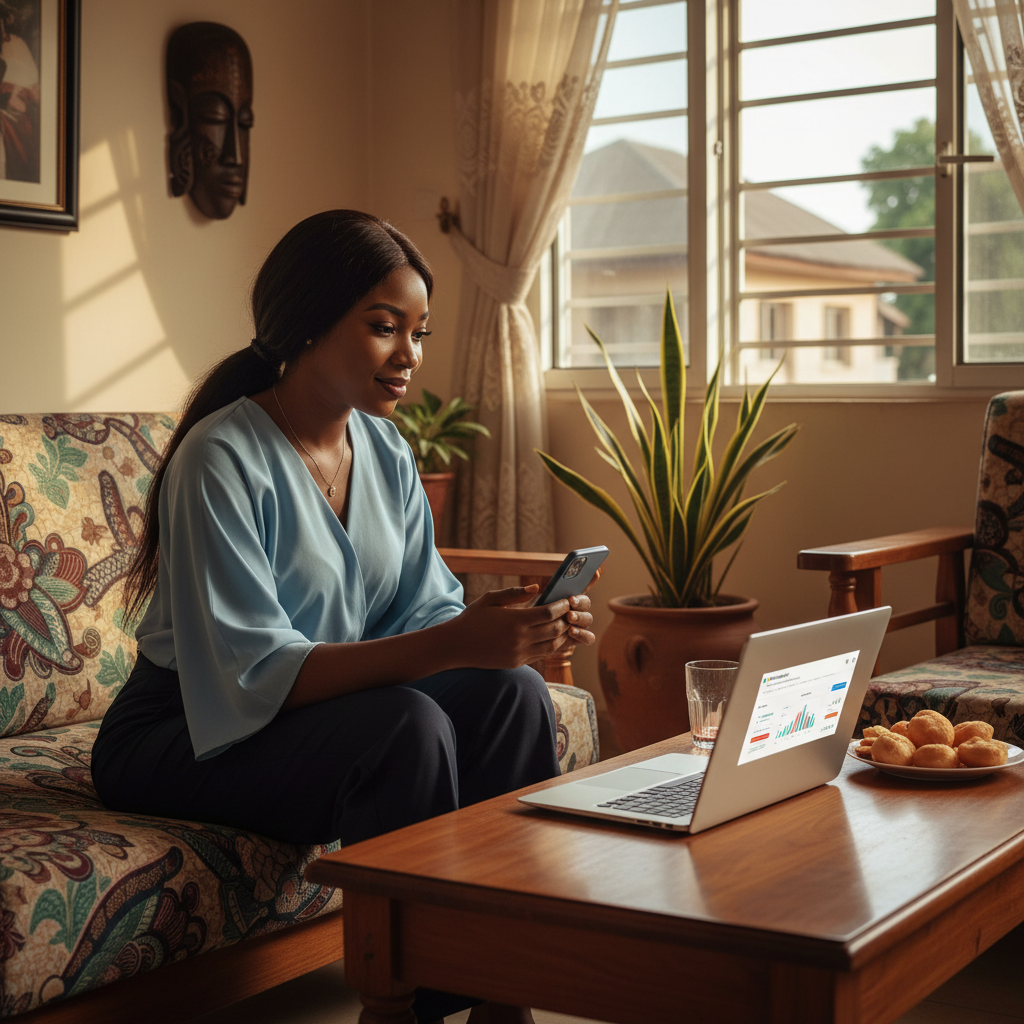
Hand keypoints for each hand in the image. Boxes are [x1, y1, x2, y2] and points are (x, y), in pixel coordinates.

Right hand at [445, 585, 589, 669]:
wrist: (455, 646)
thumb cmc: (472, 618)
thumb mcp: (490, 599)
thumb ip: (514, 593)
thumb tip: (537, 588)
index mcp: (515, 620)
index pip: (549, 613)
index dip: (562, 606)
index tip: (567, 599)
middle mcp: (520, 639)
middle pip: (555, 629)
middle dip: (567, 619)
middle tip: (572, 611)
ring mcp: (520, 653)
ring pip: (553, 645)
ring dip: (564, 634)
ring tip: (567, 624)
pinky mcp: (517, 662)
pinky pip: (543, 654)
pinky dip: (553, 645)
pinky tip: (556, 637)